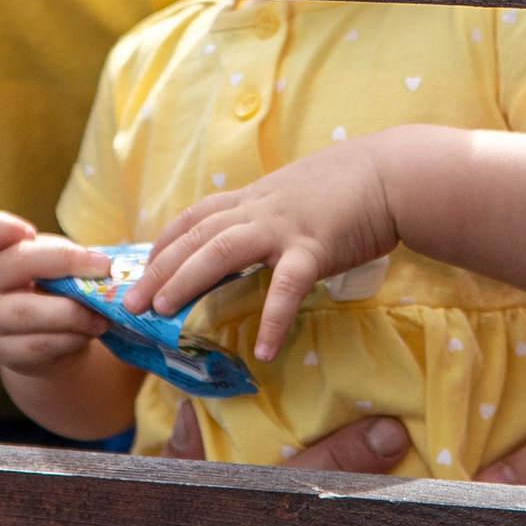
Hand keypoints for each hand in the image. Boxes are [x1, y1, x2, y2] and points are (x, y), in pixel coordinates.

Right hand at [0, 207, 110, 376]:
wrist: (42, 336)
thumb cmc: (46, 281)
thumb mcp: (48, 258)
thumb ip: (61, 253)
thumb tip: (97, 265)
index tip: (30, 231)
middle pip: (15, 264)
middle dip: (65, 260)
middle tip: (103, 266)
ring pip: (30, 312)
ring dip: (75, 310)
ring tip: (103, 311)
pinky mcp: (7, 353)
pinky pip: (42, 344)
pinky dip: (73, 336)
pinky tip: (90, 330)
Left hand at [126, 137, 401, 360]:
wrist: (395, 173)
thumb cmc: (353, 186)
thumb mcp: (299, 194)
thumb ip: (273, 214)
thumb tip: (257, 240)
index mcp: (256, 198)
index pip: (196, 216)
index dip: (164, 241)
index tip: (142, 265)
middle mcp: (260, 209)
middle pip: (195, 236)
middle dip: (157, 269)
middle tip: (129, 302)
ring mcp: (284, 226)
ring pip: (221, 251)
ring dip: (187, 281)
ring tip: (163, 313)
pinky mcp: (316, 247)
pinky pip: (288, 287)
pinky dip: (274, 320)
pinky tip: (265, 351)